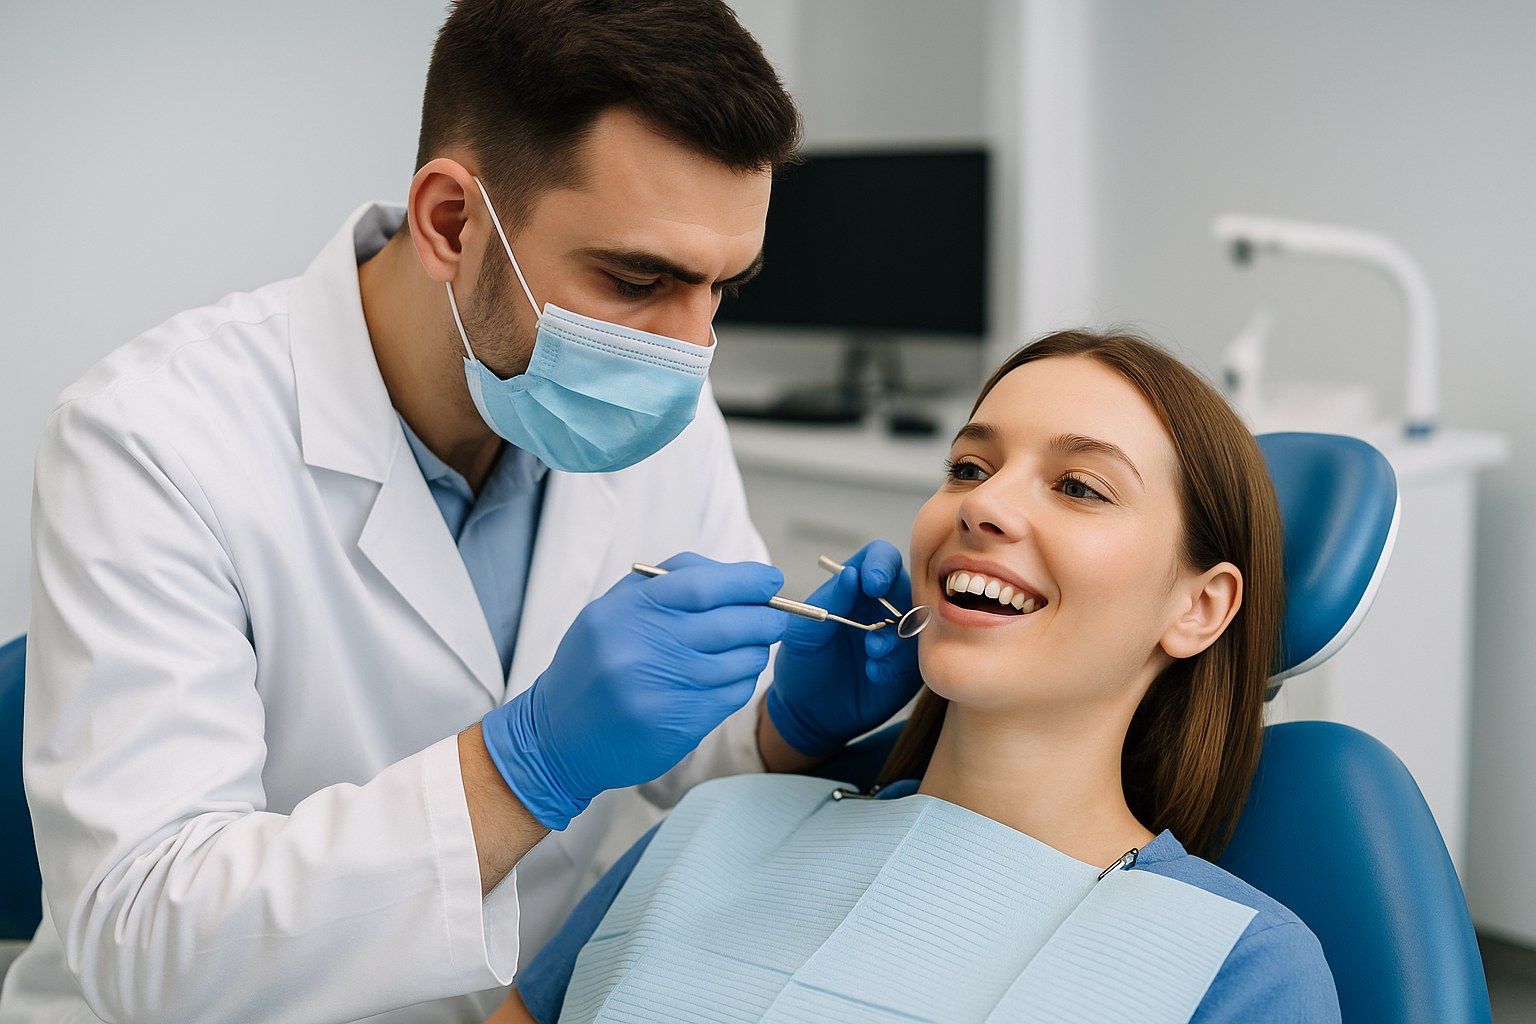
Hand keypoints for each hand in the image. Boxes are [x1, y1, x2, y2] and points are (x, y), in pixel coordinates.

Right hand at [481, 553, 786, 829]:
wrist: (556, 737)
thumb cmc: (594, 663)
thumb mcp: (612, 610)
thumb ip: (666, 585)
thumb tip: (735, 576)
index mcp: (628, 610)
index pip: (704, 585)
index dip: (747, 580)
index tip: (771, 579)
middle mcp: (643, 647)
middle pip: (730, 623)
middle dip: (765, 617)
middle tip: (777, 616)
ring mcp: (662, 689)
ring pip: (738, 661)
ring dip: (756, 651)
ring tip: (751, 646)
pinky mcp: (677, 725)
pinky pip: (731, 695)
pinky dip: (742, 681)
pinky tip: (732, 676)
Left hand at [765, 540, 922, 757]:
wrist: (809, 714)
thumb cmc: (802, 666)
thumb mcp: (803, 634)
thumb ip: (827, 601)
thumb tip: (851, 574)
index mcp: (858, 588)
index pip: (881, 558)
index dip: (882, 565)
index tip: (872, 584)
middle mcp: (885, 606)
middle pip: (912, 585)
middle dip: (896, 606)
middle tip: (873, 632)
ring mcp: (901, 636)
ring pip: (920, 621)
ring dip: (897, 637)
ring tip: (871, 654)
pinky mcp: (911, 665)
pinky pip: (922, 655)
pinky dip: (899, 662)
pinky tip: (875, 673)